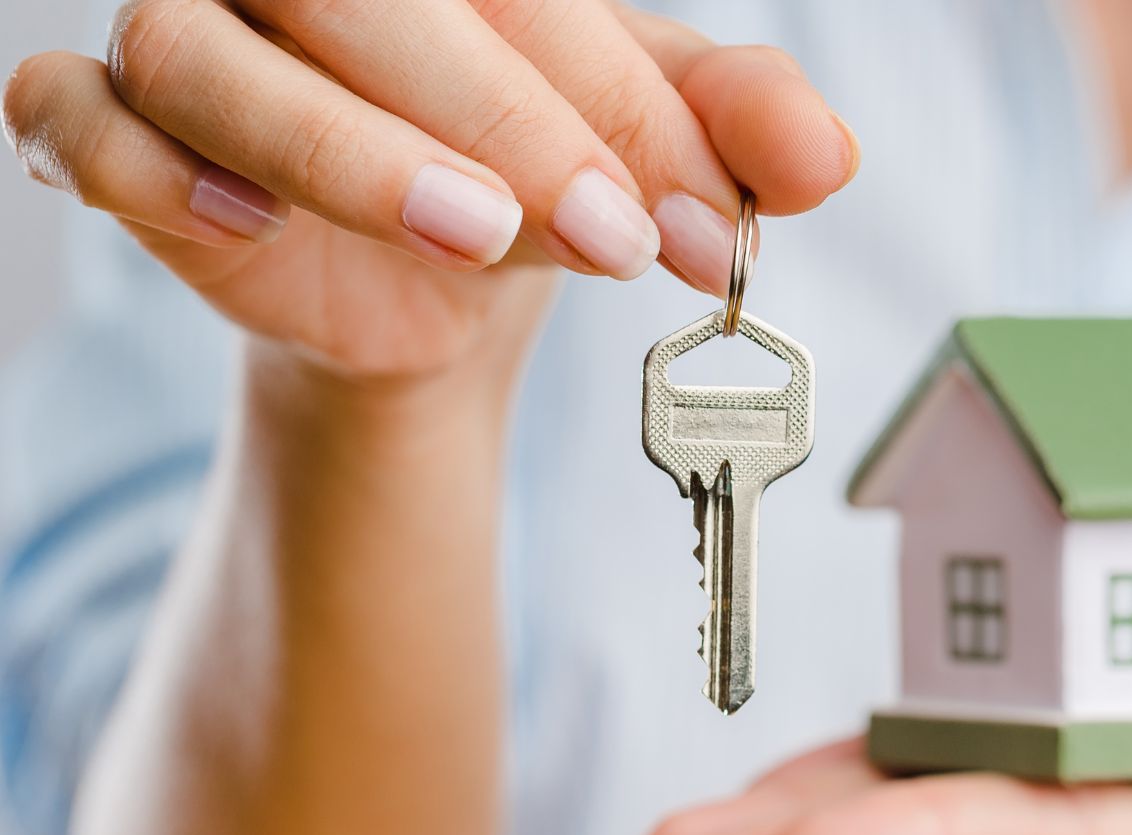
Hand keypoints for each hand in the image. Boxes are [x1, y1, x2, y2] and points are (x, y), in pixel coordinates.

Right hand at [3, 0, 856, 380]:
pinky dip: (150, 167)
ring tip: (478, 231)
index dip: (618, 101)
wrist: (435, 282)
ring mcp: (186, 28)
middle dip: (514, 126)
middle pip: (368, 0)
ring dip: (350, 152)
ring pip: (212, 55)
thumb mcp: (645, 151)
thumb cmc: (532, 171)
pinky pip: (78, 120)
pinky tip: (245, 221)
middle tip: (622, 238)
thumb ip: (733, 133)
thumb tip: (826, 156)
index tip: (708, 223)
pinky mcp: (108, 123)